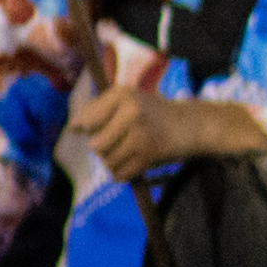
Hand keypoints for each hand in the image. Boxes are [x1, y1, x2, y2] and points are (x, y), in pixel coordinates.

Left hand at [66, 83, 266, 182]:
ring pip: (107, 161)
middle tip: (118, 142)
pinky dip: (122, 173)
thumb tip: (74, 129)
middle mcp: (130, 111)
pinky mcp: (149, 154)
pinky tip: (132, 162)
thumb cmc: (154, 112)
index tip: (88, 130)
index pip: (84, 120)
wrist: (192, 125)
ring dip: (114, 162)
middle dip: (102, 149)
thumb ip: (98, 109)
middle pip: (95, 145)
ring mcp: (140, 134)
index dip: (82, 130)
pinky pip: (119, 173)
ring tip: (128, 152)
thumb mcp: (128, 100)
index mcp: (122, 93)